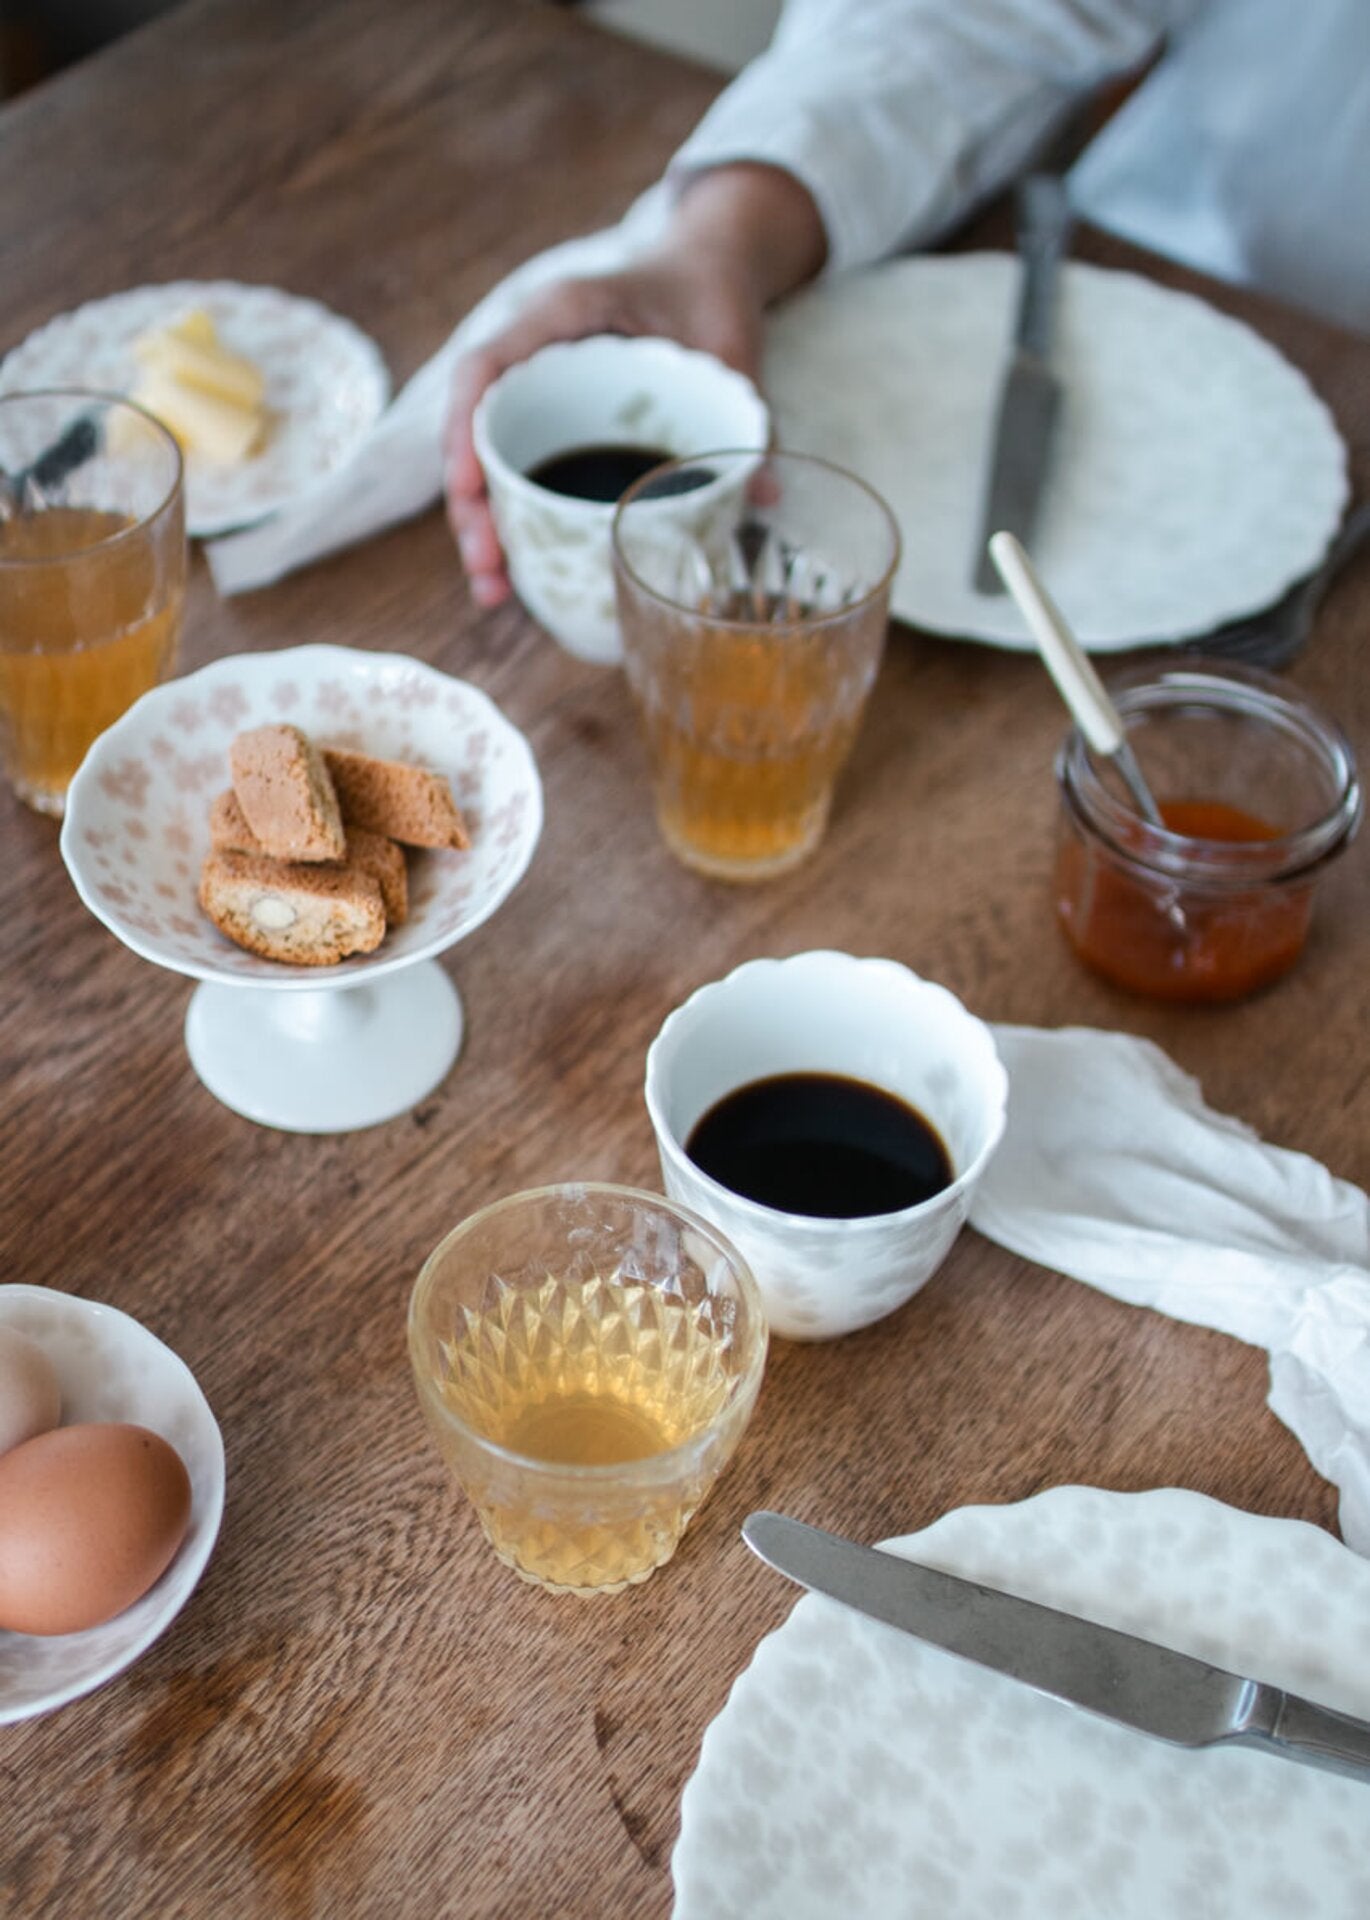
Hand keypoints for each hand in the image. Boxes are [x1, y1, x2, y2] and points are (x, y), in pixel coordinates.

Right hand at [443, 163, 826, 608]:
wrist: (707, 268)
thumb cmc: (709, 290)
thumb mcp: (731, 341)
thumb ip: (749, 412)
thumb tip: (765, 497)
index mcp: (563, 313)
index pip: (487, 366)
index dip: (466, 428)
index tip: (471, 488)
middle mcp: (536, 352)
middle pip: (475, 428)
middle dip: (471, 505)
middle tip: (487, 567)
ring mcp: (540, 390)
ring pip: (490, 458)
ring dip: (485, 524)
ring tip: (493, 589)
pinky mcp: (555, 419)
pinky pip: (521, 468)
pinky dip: (515, 517)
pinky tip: (518, 572)